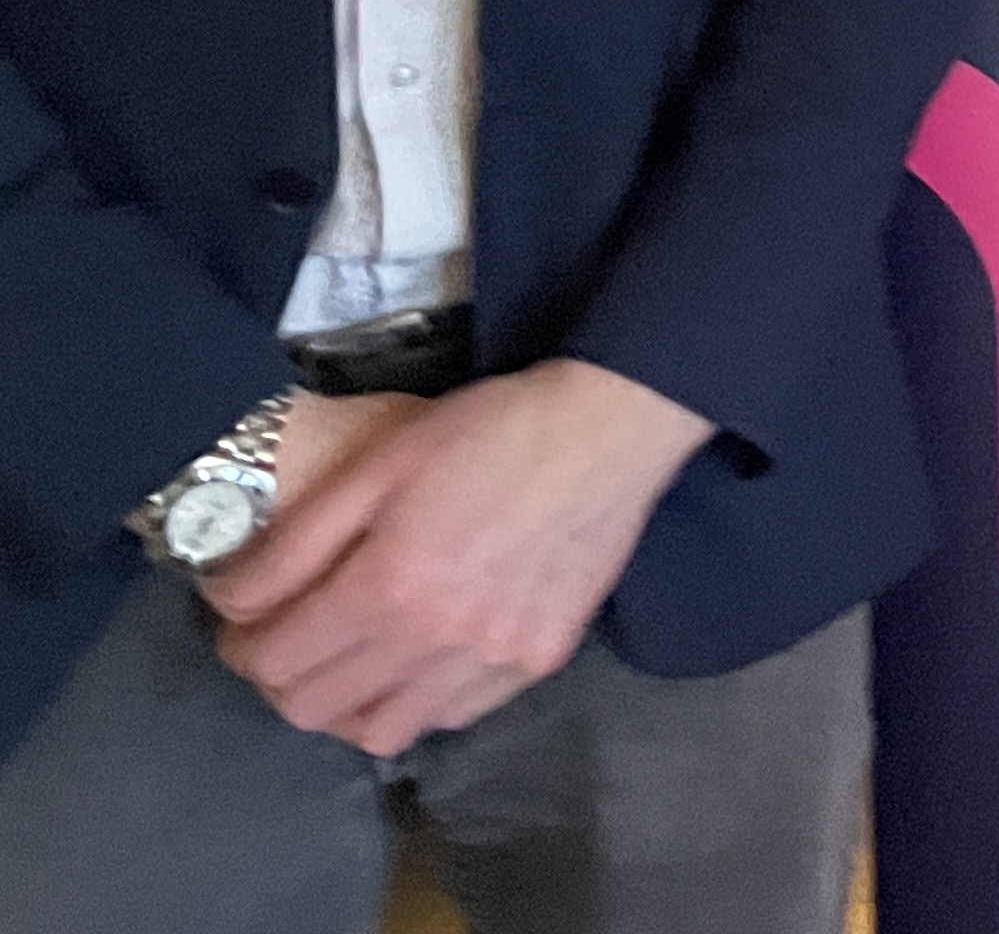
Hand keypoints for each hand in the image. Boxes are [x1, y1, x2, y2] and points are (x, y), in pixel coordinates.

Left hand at [205, 359, 710, 755]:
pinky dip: (416, 700)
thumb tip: (230, 602)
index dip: (240, 646)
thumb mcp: (376, 465)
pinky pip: (449, 717)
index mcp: (386, 587)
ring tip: (351, 657)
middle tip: (290, 635)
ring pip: (381, 732)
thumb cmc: (486, 431)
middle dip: (282, 677)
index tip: (244, 620)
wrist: (609, 427)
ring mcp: (490, 662)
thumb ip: (293, 544)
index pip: (275, 662)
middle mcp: (433, 643)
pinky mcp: (535, 663)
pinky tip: (422, 654)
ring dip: (345, 704)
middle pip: (315, 710)